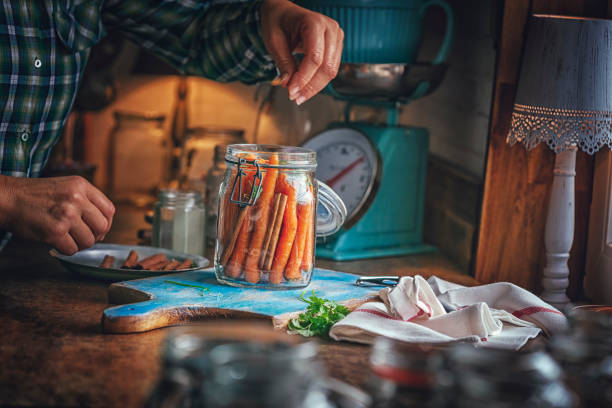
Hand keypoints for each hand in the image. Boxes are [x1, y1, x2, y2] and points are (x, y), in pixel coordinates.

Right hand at [0, 175, 114, 254]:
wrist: (7, 198)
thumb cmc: (36, 196)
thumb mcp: (66, 187)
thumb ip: (86, 200)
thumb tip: (104, 227)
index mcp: (81, 185)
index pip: (109, 210)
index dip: (106, 223)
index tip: (97, 229)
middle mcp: (76, 199)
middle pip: (102, 227)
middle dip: (95, 236)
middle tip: (82, 236)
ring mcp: (66, 215)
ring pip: (89, 241)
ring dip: (79, 244)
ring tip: (67, 238)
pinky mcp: (55, 231)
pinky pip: (72, 250)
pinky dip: (65, 250)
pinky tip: (56, 242)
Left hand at [260, 0, 342, 104]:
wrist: (283, 12)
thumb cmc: (277, 21)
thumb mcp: (274, 40)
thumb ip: (283, 62)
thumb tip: (289, 84)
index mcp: (314, 22)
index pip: (315, 58)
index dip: (303, 78)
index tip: (291, 91)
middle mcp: (330, 28)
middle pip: (327, 67)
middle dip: (310, 86)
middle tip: (295, 98)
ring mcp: (336, 37)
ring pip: (331, 71)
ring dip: (315, 87)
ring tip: (298, 95)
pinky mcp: (336, 46)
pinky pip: (331, 69)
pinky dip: (318, 81)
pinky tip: (305, 88)